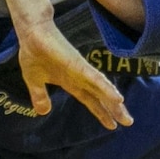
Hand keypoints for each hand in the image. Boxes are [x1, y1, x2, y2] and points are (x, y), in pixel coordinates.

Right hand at [16, 18, 132, 129]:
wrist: (30, 33)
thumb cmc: (34, 53)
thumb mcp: (34, 81)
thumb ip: (40, 96)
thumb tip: (43, 112)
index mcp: (71, 82)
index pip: (91, 100)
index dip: (102, 112)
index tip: (112, 125)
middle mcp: (80, 77)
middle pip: (101, 96)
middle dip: (114, 109)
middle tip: (128, 122)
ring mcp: (80, 70)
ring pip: (101, 88)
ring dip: (113, 100)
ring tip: (125, 113)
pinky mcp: (77, 63)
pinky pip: (93, 78)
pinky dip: (105, 88)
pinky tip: (116, 97)